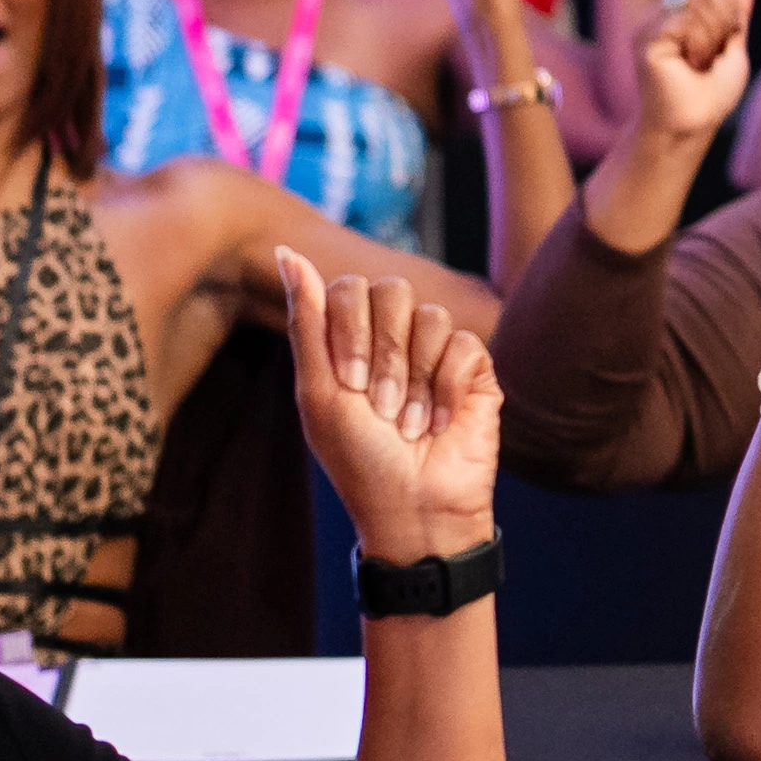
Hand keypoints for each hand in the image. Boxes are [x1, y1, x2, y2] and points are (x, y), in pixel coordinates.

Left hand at [275, 255, 500, 563]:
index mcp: (352, 339)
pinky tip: (442, 422)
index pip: (350, 288)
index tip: (350, 384)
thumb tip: (286, 252)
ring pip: (431, 316)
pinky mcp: (475, 371)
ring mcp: (437, 351)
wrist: (413, 509)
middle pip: (392, 290)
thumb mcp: (318, 393)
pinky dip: (447, 387)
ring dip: (415, 379)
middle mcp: (395, 338)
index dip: (351, 331)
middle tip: (382, 407)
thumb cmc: (358, 460)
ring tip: (411, 423)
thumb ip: (306, 322)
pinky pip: (464, 345)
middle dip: (384, 355)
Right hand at [629, 0, 757, 148]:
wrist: (691, 127)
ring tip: (699, 63)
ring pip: (699, 2)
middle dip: (723, 20)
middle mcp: (660, 13)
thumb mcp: (733, 44)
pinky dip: (701, 44)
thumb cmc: (711, 95)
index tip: (724, 44)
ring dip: (713, 36)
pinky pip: (688, 20)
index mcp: (677, 13)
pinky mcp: (647, 38)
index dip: (729, 8)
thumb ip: (737, 9)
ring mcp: (650, 24)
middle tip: (711, 56)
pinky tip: (690, 65)